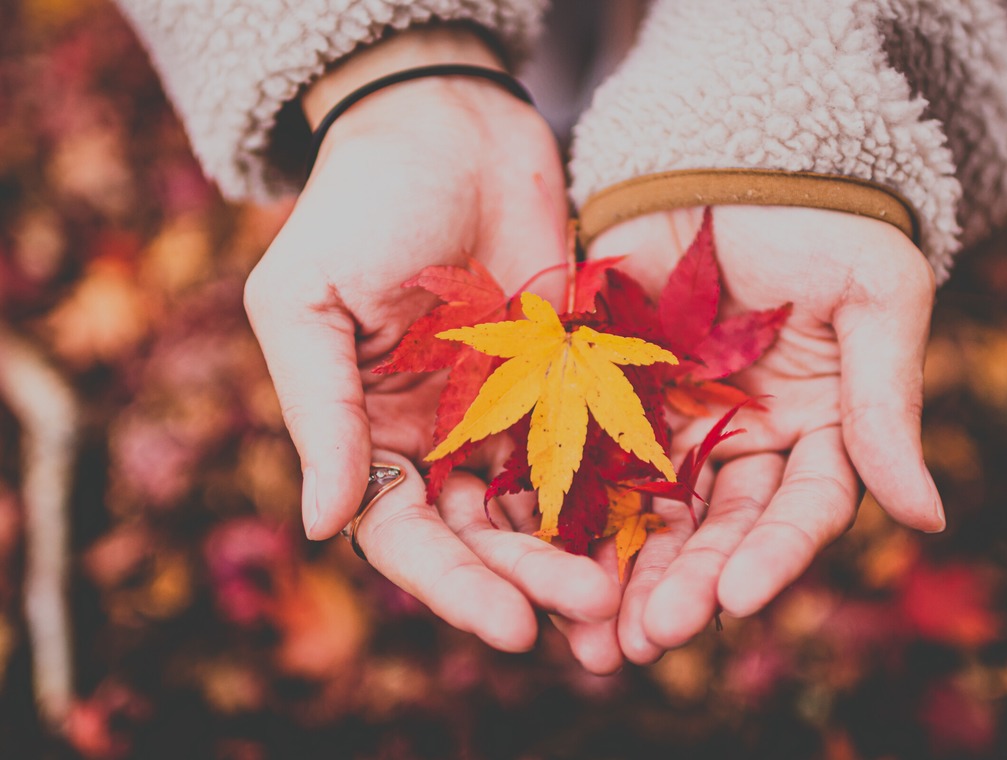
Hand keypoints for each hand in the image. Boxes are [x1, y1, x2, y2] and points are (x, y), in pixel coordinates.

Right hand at [244, 26, 619, 654]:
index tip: (511, 626)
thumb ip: (319, 413)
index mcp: (372, 434)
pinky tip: (663, 532)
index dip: (456, 585)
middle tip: (595, 612)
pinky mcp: (570, 380)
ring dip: (585, 555)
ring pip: (548, 507)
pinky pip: (597, 448)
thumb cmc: (359, 206)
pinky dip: (622, 494)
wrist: (448, 127)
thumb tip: (322, 527)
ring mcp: (510, 412)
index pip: (408, 535)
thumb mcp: (306, 304)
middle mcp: (442, 439)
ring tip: (634, 600)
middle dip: (534, 579)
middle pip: (487, 536)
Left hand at [566, 204, 943, 666]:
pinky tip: (545, 561)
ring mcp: (674, 422)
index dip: (772, 557)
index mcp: (817, 427)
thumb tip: (929, 518)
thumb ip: (887, 405)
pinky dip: (572, 515)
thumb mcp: (875, 298)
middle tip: (650, 639)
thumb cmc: (817, 215)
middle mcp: (745, 440)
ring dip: (626, 574)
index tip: (737, 601)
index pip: (801, 511)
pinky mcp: (610, 397)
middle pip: (718, 530)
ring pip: (651, 514)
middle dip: (686, 585)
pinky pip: (588, 462)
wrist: (726, 150)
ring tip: (593, 636)